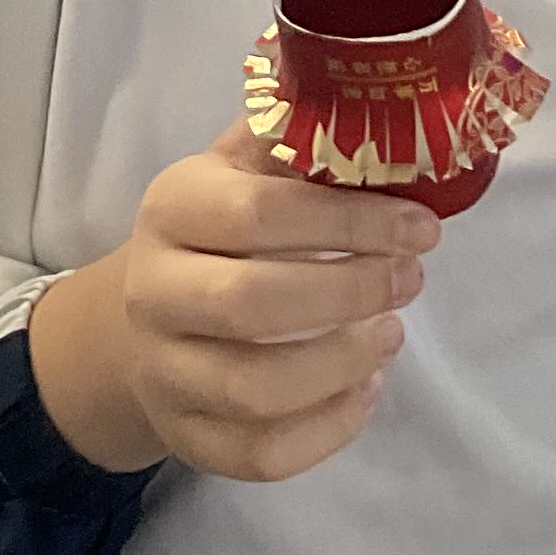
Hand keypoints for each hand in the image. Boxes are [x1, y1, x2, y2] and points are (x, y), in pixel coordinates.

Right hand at [29, 122, 438, 481]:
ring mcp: (164, 373)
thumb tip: (379, 100)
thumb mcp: (238, 169)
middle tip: (411, 280)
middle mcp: (153, 293)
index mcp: (172, 210)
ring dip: (343, 363)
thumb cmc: (214, 235)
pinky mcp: (185, 438)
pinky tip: (364, 390)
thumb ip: (294, 138)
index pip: (259, 215)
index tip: (422, 225)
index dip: (351, 221)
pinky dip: (328, 429)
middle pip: (253, 305)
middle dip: (351, 291)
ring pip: (256, 389)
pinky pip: (260, 454)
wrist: (133, 326)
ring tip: (391, 334)